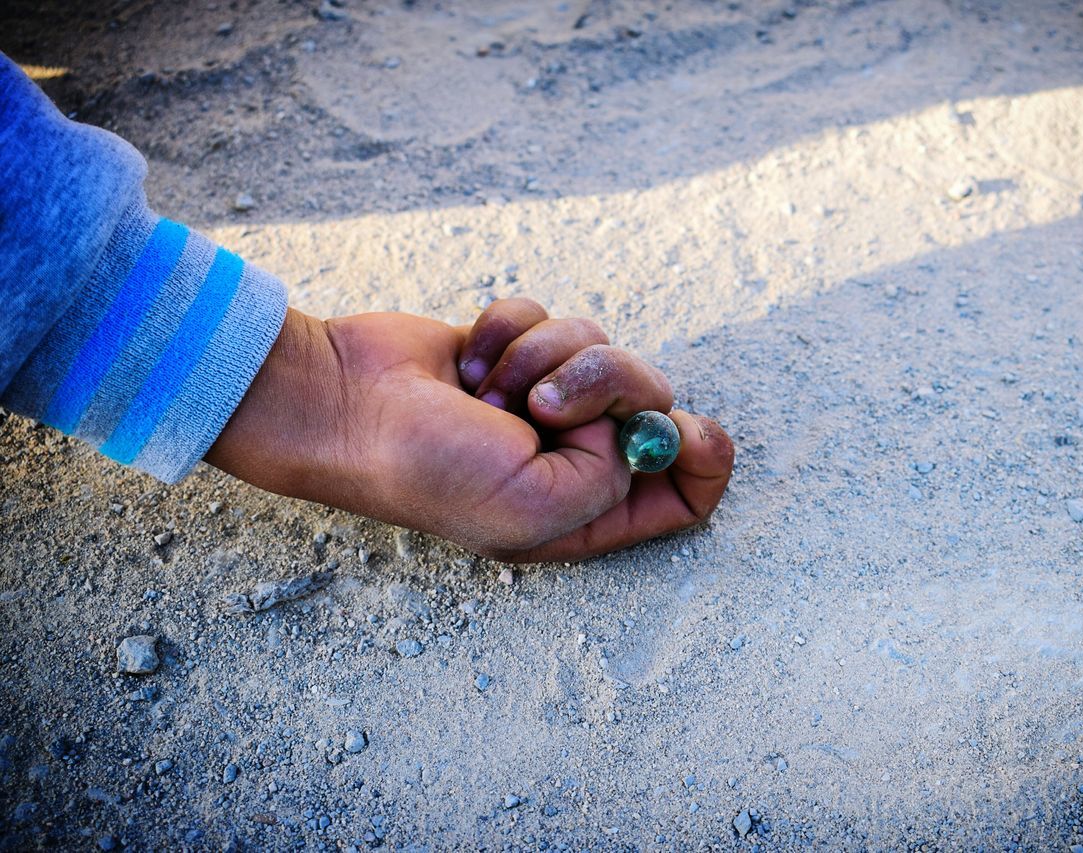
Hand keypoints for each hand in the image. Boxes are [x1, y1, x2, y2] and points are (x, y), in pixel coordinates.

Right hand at [205, 299, 733, 560]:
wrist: (343, 400)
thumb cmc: (431, 467)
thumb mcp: (538, 507)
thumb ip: (614, 479)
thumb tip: (635, 422)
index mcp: (584, 513)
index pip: (682, 493)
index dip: (705, 460)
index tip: (695, 429)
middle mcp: (572, 458)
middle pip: (652, 403)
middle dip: (608, 386)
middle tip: (547, 401)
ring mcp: (543, 400)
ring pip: (601, 347)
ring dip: (547, 354)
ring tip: (490, 385)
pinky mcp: (517, 351)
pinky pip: (551, 315)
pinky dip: (511, 327)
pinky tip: (469, 358)